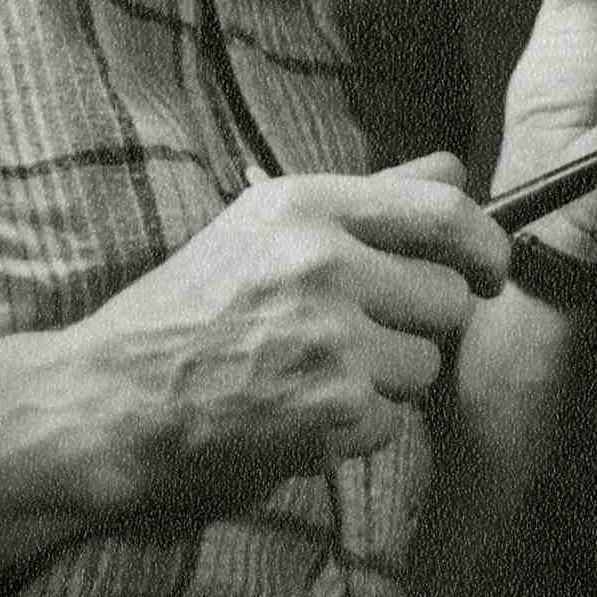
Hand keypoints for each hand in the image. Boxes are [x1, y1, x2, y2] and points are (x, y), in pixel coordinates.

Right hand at [54, 152, 510, 517]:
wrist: (106, 401)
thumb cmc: (186, 314)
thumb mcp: (263, 229)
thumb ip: (369, 198)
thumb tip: (457, 168)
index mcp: (305, 207)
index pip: (447, 213)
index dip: (487, 247)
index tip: (490, 270)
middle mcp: (322, 263)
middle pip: (449, 297)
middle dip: (420, 326)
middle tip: (361, 338)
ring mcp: (331, 337)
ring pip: (426, 364)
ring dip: (387, 381)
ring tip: (316, 375)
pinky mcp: (332, 407)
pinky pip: (393, 419)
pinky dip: (357, 428)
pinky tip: (300, 414)